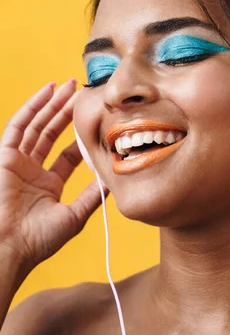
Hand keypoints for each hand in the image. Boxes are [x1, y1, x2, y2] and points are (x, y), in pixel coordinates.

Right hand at [0, 80, 104, 268]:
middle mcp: (31, 171)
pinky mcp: (4, 157)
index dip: (82, 138)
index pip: (67, 155)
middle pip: (52, 134)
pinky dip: (34, 107)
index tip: (99, 123)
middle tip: (84, 94)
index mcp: (47, 186)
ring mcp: (16, 162)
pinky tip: (49, 91)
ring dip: (53, 105)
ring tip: (70, 86)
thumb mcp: (75, 216)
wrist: (9, 248)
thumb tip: (114, 179)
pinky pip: (19, 126)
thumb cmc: (39, 240)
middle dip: (67, 113)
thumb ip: (93, 196)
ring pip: (37, 126)